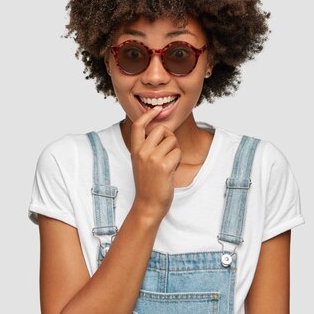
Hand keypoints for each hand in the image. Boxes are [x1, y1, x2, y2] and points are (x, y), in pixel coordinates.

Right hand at [130, 106, 181, 220]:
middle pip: (161, 129)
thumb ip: (147, 147)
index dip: (148, 114)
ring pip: (172, 140)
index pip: (138, 125)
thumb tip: (161, 130)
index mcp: (135, 150)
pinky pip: (178, 152)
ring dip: (175, 150)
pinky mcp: (164, 166)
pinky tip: (171, 170)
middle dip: (169, 137)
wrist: (148, 204)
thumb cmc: (148, 184)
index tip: (157, 109)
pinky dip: (178, 160)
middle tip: (168, 152)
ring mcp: (152, 158)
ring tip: (169, 164)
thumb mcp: (142, 162)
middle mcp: (142, 152)